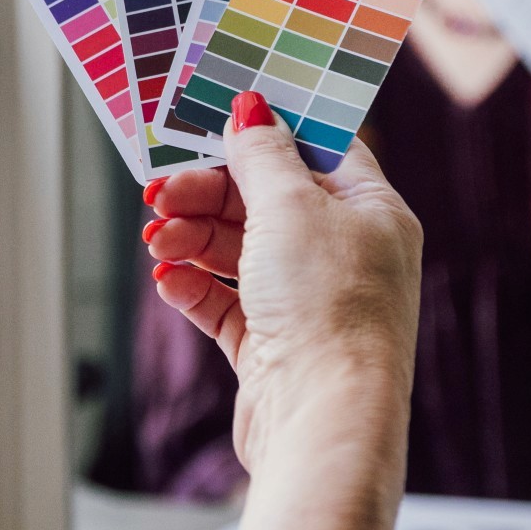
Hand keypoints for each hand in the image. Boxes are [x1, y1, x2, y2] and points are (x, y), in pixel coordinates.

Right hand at [142, 94, 422, 473]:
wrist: (322, 420)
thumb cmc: (328, 307)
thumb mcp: (290, 207)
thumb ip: (264, 154)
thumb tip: (252, 109)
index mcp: (373, 212)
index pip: (318, 151)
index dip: (266, 133)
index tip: (212, 121)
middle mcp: (347, 255)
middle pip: (266, 201)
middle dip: (208, 194)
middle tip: (159, 194)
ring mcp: (311, 303)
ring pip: (240, 251)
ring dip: (193, 239)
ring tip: (157, 240)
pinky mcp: (276, 348)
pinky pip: (227, 304)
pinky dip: (195, 287)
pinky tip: (169, 280)